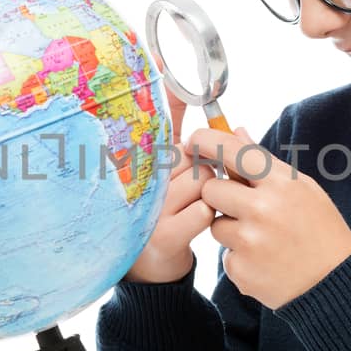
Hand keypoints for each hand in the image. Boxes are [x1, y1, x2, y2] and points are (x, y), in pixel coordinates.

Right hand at [122, 86, 212, 283]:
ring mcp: (150, 209)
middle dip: (205, 168)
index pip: (164, 129)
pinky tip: (196, 223)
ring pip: (201, 182)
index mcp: (140, 160)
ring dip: (210, 194)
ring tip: (194, 205)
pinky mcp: (163, 235)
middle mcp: (140, 181)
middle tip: (195, 187)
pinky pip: (203, 211)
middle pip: (191, 157)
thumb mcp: (166, 166)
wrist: (151, 265)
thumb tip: (177, 84)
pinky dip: (208, 215)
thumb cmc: (163, 206)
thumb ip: (173, 127)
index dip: (176, 117)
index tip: (172, 90)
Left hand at [186, 125, 350, 309]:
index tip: (193, 140)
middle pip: (211, 190)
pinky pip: (224, 255)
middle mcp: (262, 210)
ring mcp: (249, 242)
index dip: (206, 141)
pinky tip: (265, 261)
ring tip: (263, 238)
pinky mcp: (240, 270)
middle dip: (219, 196)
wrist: (334, 283)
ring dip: (231, 230)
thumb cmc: (321, 230)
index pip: (232, 151)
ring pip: (215, 225)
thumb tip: (236, 131)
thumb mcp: (302, 188)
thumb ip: (264, 161)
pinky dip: (239, 257)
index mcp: (281, 184)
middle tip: (242, 206)